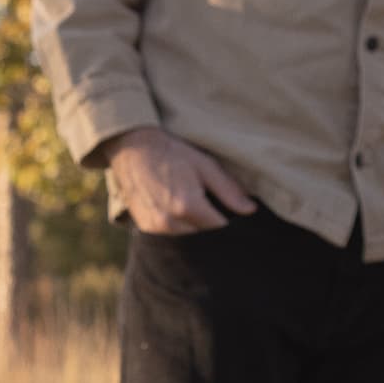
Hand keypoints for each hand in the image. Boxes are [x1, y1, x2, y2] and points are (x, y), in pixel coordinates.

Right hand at [109, 126, 253, 233]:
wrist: (132, 148)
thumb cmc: (173, 153)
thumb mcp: (205, 165)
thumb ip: (229, 190)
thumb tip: (251, 210)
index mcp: (189, 206)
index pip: (219, 226)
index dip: (224, 214)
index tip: (221, 203)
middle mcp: (171, 222)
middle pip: (203, 232)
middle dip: (207, 219)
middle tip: (202, 196)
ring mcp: (156, 227)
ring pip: (187, 234)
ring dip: (191, 222)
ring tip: (184, 198)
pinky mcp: (145, 227)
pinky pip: (170, 233)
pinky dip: (175, 223)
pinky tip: (170, 203)